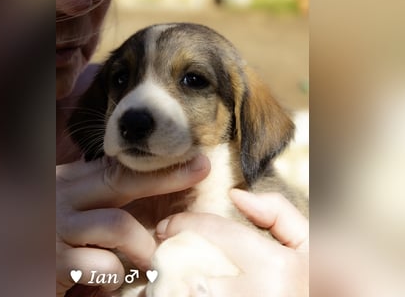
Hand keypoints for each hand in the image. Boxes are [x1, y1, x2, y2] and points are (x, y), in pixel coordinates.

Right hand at [56, 156, 209, 296]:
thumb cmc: (46, 236)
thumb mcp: (71, 210)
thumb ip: (101, 198)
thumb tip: (149, 186)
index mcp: (68, 181)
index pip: (118, 166)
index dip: (158, 164)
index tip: (196, 159)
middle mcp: (61, 196)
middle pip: (121, 180)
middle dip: (166, 177)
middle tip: (201, 170)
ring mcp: (55, 227)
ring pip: (119, 226)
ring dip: (143, 246)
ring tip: (150, 261)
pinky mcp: (52, 261)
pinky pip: (103, 265)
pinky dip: (115, 276)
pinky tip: (105, 280)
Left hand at [156, 189, 308, 296]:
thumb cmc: (319, 282)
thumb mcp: (310, 243)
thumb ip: (278, 213)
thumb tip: (236, 195)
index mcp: (275, 266)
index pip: (214, 232)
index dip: (182, 224)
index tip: (166, 226)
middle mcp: (255, 294)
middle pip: (191, 269)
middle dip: (170, 259)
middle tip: (162, 254)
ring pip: (184, 295)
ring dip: (169, 285)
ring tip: (166, 278)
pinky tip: (181, 292)